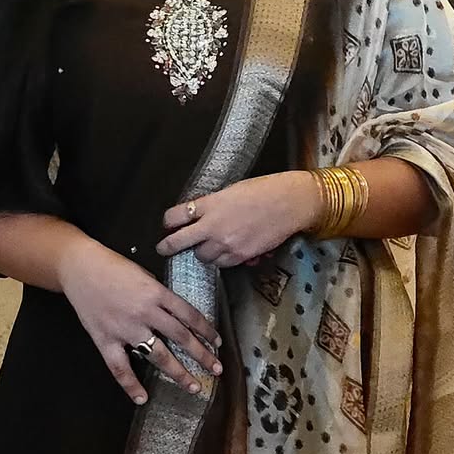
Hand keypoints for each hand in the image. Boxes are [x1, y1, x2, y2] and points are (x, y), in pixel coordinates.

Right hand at [58, 240, 222, 405]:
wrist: (79, 267)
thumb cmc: (111, 266)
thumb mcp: (143, 273)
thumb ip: (158, 294)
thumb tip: (171, 312)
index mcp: (156, 293)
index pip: (189, 315)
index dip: (206, 330)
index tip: (217, 342)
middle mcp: (145, 312)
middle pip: (181, 337)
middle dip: (202, 355)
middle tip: (216, 369)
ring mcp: (126, 328)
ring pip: (158, 355)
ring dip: (178, 372)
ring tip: (194, 386)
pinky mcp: (106, 339)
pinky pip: (121, 367)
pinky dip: (131, 384)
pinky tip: (142, 397)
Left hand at [157, 171, 321, 267]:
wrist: (290, 203)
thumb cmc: (264, 190)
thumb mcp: (231, 191)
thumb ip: (212, 205)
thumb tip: (199, 215)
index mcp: (210, 204)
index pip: (175, 216)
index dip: (168, 221)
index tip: (167, 224)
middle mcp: (213, 226)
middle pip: (179, 242)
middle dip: (169, 246)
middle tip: (163, 248)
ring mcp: (226, 243)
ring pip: (202, 257)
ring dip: (202, 252)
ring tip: (208, 245)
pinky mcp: (240, 256)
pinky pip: (222, 263)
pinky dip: (221, 259)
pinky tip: (227, 250)